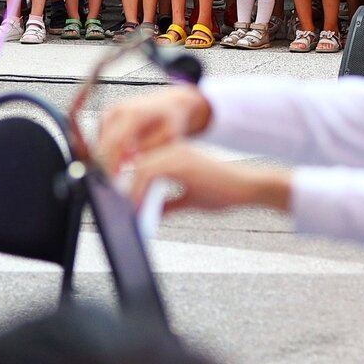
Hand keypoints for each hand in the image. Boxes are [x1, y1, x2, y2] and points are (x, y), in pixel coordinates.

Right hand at [98, 85, 209, 169]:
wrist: (170, 102)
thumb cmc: (171, 120)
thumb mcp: (168, 137)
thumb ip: (149, 149)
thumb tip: (130, 160)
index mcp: (134, 114)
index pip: (116, 141)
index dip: (112, 160)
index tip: (114, 176)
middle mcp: (120, 109)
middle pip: (104, 141)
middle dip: (106, 161)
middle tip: (113, 177)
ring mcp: (113, 109)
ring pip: (100, 139)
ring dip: (106, 154)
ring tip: (118, 167)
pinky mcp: (109, 113)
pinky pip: (101, 134)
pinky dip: (107, 146)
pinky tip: (119, 155)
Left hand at [128, 144, 282, 212]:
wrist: (247, 188)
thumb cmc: (223, 192)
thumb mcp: (189, 199)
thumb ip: (168, 204)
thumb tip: (152, 214)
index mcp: (173, 154)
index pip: (139, 163)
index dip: (125, 181)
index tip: (117, 200)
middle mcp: (172, 149)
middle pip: (134, 163)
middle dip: (121, 186)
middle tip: (116, 206)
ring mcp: (176, 153)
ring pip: (138, 167)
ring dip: (129, 191)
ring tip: (126, 210)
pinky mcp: (181, 162)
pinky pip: (148, 174)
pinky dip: (140, 193)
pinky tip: (140, 210)